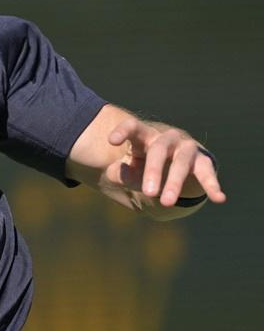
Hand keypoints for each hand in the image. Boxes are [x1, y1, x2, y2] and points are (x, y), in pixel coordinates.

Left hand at [106, 117, 225, 206]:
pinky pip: (207, 172)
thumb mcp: (128, 171)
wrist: (171, 164)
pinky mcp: (202, 161)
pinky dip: (212, 185)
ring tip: (167, 203)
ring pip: (181, 162)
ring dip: (174, 182)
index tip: (112, 141)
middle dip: (154, 171)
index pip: (132, 127)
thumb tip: (123, 175)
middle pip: (159, 150)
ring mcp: (185, 148)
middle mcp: (165, 138)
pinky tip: (219, 198)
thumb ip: (122, 173)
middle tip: (149, 193)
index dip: (123, 132)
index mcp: (143, 136)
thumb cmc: (142, 166)